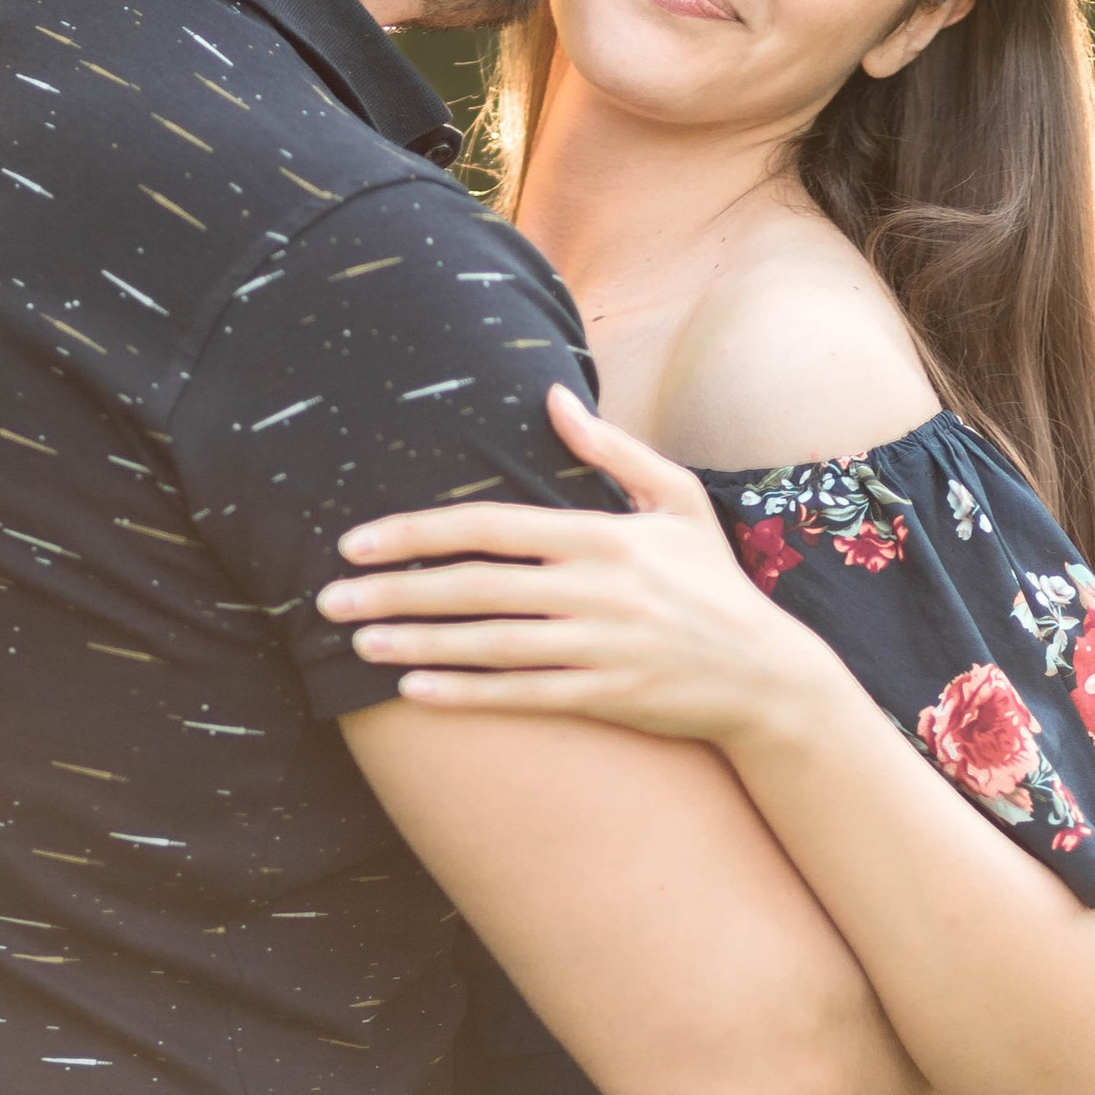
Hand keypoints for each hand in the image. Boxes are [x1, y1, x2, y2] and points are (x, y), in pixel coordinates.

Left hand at [317, 386, 831, 748]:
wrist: (767, 676)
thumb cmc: (714, 583)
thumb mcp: (677, 500)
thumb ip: (611, 449)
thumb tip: (551, 397)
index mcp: (604, 536)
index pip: (491, 527)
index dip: (416, 532)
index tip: (355, 542)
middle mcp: (598, 590)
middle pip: (475, 587)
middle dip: (395, 593)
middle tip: (328, 602)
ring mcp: (602, 647)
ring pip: (490, 643)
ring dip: (418, 644)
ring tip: (360, 644)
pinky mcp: (608, 697)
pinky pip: (524, 695)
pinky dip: (468, 694)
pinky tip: (416, 693)